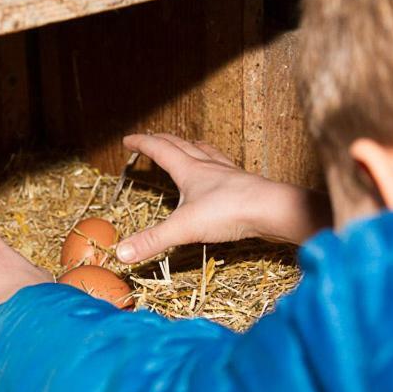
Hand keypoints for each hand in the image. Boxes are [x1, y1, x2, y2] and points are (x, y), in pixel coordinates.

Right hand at [116, 134, 331, 263]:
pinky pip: (225, 167)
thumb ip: (152, 241)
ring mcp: (228, 174)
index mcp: (189, 170)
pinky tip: (220, 171)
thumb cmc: (229, 213)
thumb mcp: (184, 228)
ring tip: (187, 145)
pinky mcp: (244, 184)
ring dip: (191, 147)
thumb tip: (121, 253)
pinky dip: (215, 163)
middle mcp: (208, 166)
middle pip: (181, 145)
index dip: (142, 143)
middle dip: (162, 141)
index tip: (128, 140)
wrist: (272, 210)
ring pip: (206, 152)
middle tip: (150, 138)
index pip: (160, 150)